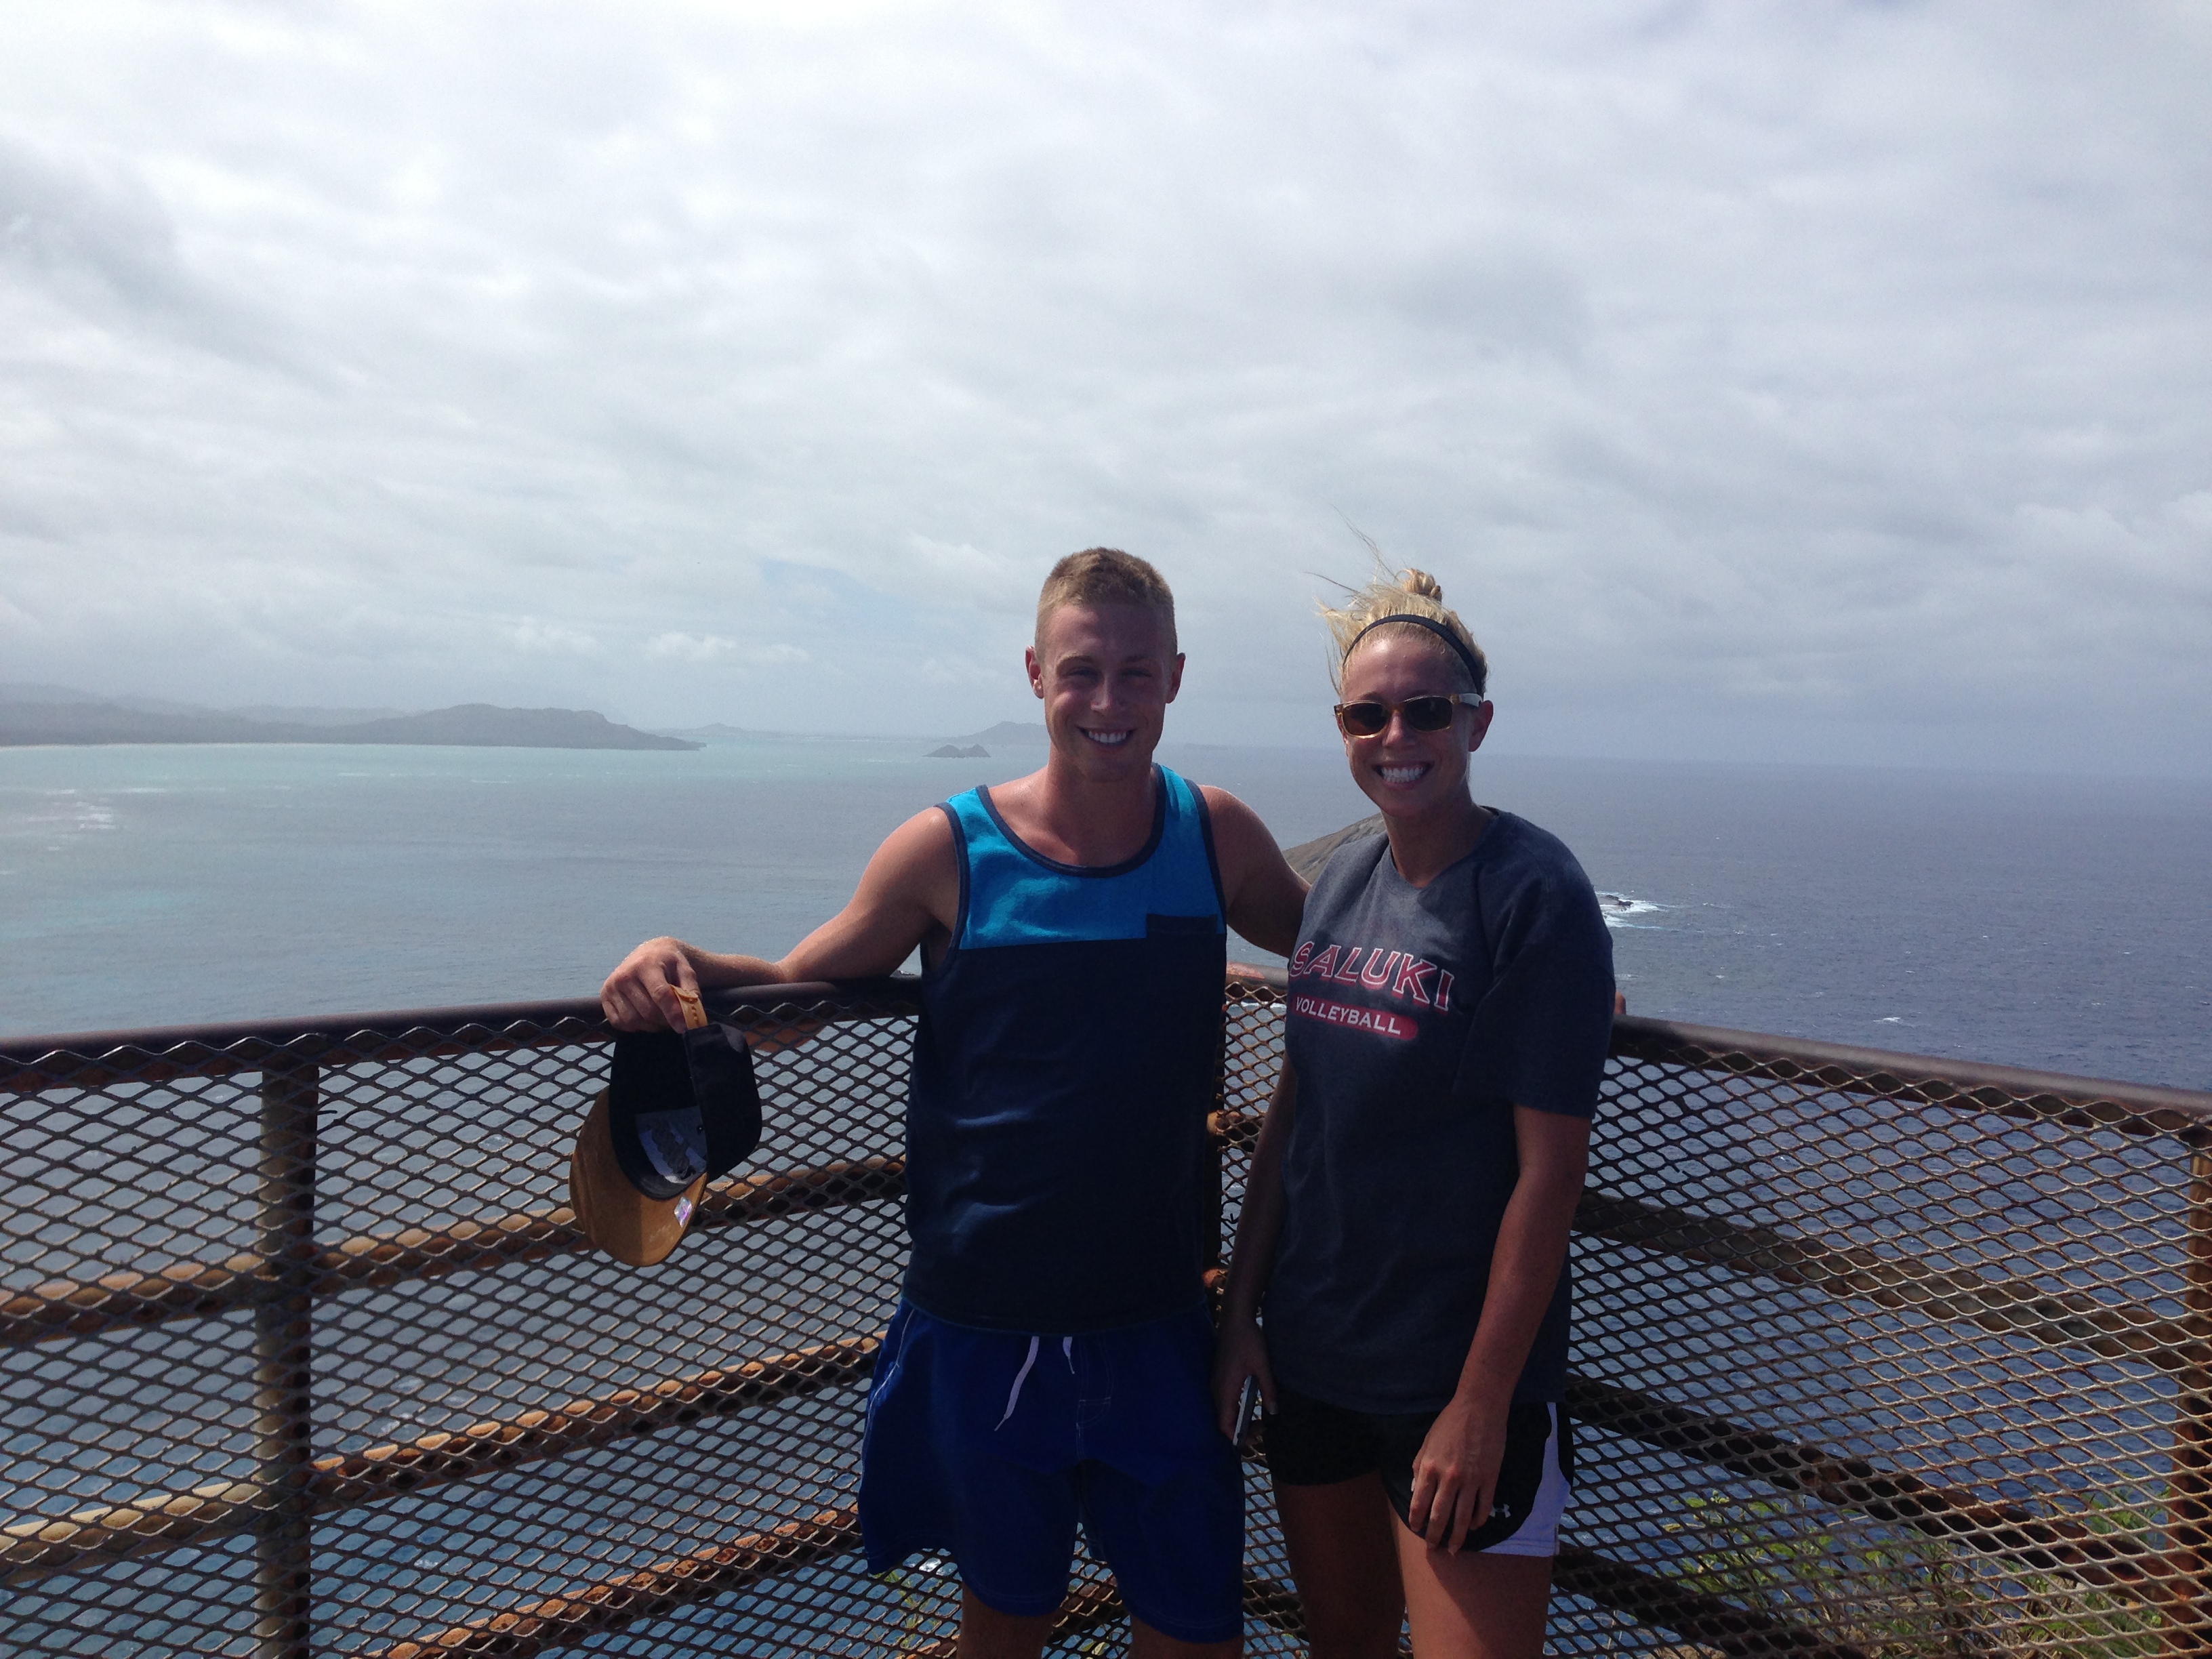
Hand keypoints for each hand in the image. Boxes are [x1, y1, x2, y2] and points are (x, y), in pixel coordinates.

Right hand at [600, 937, 700, 1031]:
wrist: (648, 953)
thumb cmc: (670, 964)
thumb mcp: (685, 971)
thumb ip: (690, 992)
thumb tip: (691, 1018)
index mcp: (646, 964)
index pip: (660, 994)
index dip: (673, 1013)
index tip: (684, 1027)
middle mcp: (624, 974)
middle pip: (647, 1011)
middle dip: (664, 1021)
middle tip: (674, 1019)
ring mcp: (611, 986)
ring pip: (633, 1020)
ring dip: (650, 1025)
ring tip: (660, 1017)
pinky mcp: (604, 996)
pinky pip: (619, 1023)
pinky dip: (635, 1026)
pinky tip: (644, 1016)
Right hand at [1211, 1315, 1275, 1441]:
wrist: (1236, 1319)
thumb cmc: (1248, 1341)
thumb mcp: (1262, 1365)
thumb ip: (1268, 1390)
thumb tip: (1274, 1413)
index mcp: (1226, 1389)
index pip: (1225, 1424)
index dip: (1237, 1436)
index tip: (1255, 1438)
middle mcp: (1217, 1389)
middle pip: (1223, 1420)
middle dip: (1241, 1430)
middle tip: (1262, 1428)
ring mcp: (1217, 1382)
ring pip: (1224, 1411)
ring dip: (1239, 1419)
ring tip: (1258, 1419)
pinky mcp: (1220, 1377)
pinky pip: (1224, 1401)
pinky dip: (1236, 1409)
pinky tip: (1250, 1404)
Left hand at [1405, 1392, 1507, 1553]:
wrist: (1479, 1408)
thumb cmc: (1450, 1422)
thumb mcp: (1427, 1442)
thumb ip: (1419, 1467)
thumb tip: (1417, 1491)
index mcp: (1429, 1466)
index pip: (1419, 1502)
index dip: (1417, 1520)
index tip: (1417, 1529)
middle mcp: (1449, 1477)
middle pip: (1440, 1515)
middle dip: (1435, 1536)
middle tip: (1433, 1549)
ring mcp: (1471, 1480)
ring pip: (1462, 1517)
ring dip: (1457, 1537)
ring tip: (1454, 1549)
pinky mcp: (1489, 1478)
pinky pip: (1483, 1506)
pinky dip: (1477, 1520)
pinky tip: (1473, 1526)